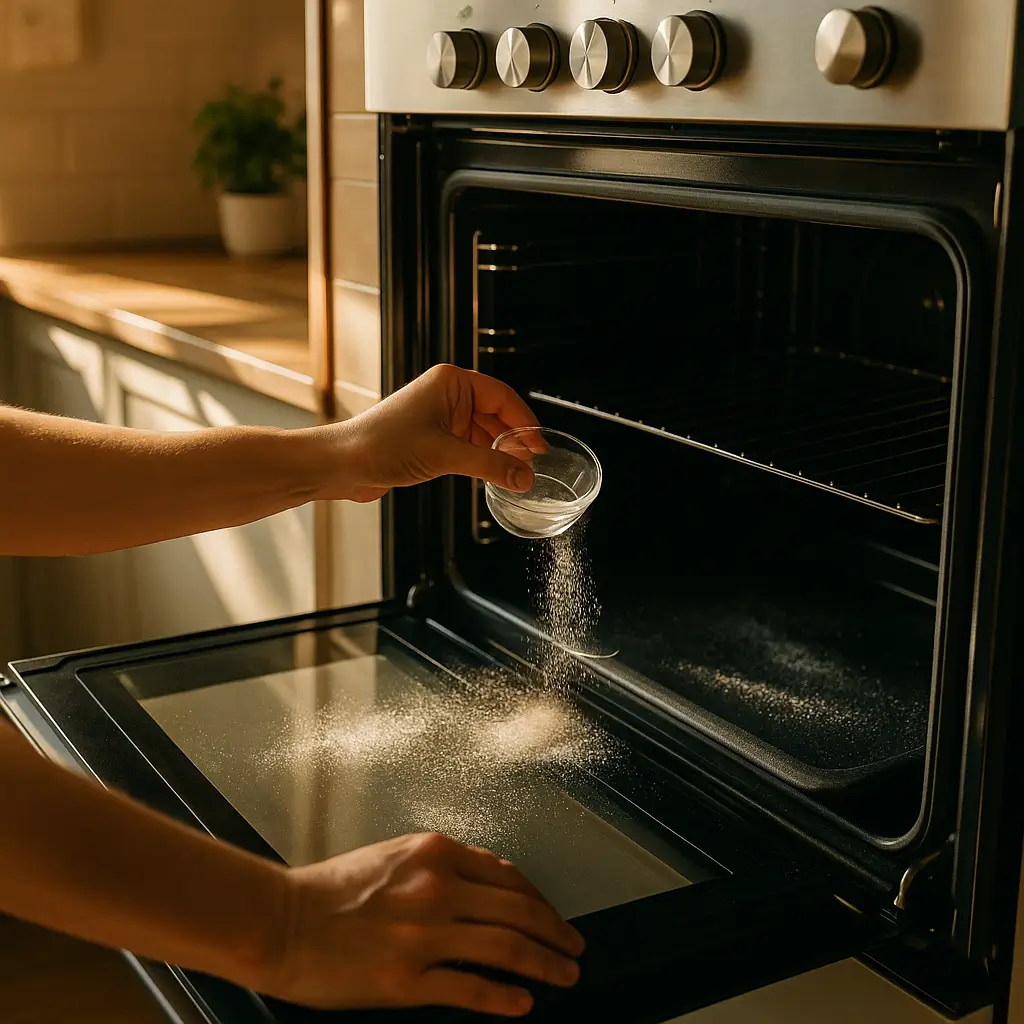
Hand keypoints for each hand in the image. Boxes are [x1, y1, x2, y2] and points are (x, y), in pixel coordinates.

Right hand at [258, 832, 582, 1015]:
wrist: (280, 920)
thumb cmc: (331, 889)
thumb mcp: (395, 856)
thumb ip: (444, 866)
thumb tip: (493, 884)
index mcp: (435, 854)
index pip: (509, 876)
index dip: (541, 901)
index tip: (554, 916)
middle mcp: (437, 888)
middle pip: (519, 910)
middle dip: (557, 932)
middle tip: (575, 948)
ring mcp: (424, 935)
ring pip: (507, 947)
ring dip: (546, 964)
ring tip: (565, 975)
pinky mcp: (406, 980)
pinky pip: (471, 989)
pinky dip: (504, 997)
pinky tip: (523, 1002)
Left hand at [320, 365, 541, 501]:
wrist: (343, 464)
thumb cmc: (381, 444)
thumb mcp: (445, 455)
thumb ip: (490, 466)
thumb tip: (524, 477)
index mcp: (451, 383)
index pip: (503, 397)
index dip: (525, 422)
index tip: (540, 447)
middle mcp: (446, 396)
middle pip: (495, 415)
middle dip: (514, 441)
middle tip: (531, 467)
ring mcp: (438, 417)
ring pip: (482, 433)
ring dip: (498, 454)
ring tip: (515, 476)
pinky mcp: (431, 439)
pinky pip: (467, 447)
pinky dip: (481, 461)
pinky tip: (492, 476)